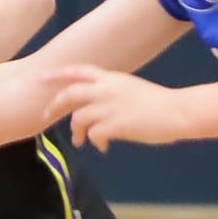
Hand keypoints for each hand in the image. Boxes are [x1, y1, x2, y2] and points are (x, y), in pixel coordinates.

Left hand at [46, 65, 189, 151]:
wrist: (176, 112)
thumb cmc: (159, 103)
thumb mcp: (131, 89)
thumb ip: (112, 93)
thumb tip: (98, 108)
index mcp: (111, 78)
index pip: (79, 71)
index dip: (58, 73)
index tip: (42, 78)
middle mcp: (106, 89)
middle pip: (70, 94)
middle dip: (54, 106)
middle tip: (46, 116)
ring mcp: (109, 107)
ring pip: (78, 118)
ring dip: (76, 131)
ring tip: (80, 141)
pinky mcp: (114, 125)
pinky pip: (93, 135)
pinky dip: (95, 142)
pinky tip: (104, 147)